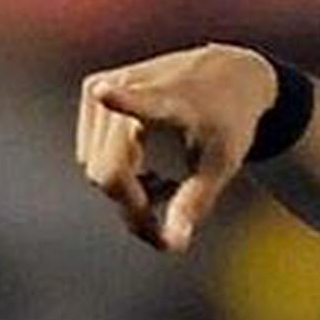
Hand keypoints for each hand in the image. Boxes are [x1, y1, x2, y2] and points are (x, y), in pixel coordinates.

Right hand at [75, 43, 276, 252]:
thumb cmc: (229, 121)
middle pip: (109, 171)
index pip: (142, 101)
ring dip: (127, 190)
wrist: (229, 74)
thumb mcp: (223, 164)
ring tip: (166, 183)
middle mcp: (132, 84)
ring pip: (95, 168)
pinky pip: (89, 155)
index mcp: (172, 98)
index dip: (121, 100)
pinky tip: (147, 168)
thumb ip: (195, 202)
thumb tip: (172, 245)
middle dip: (134, 207)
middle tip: (172, 222)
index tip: (104, 92)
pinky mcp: (93, 89)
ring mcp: (106, 85)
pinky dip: (116, 172)